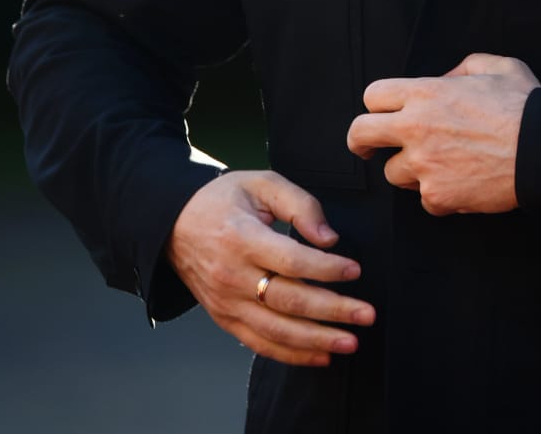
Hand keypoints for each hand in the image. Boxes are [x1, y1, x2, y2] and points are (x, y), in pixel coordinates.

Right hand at [165, 170, 375, 366]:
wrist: (174, 224)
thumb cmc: (222, 201)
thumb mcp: (261, 184)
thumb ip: (300, 205)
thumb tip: (328, 239)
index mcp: (241, 238)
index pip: (291, 261)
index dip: (326, 269)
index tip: (354, 270)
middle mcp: (232, 275)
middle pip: (289, 301)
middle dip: (333, 311)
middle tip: (366, 315)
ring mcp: (227, 302)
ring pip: (277, 330)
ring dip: (317, 341)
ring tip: (350, 342)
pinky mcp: (225, 319)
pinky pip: (260, 344)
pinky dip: (292, 355)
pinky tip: (320, 356)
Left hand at [346, 53, 540, 215]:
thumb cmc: (525, 106)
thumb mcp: (497, 67)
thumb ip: (462, 68)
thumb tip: (444, 81)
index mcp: (425, 92)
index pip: (372, 96)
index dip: (376, 105)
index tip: (380, 116)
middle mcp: (416, 127)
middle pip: (360, 134)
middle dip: (360, 142)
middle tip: (367, 149)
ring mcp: (423, 165)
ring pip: (392, 173)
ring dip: (410, 171)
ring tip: (442, 165)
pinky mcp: (437, 196)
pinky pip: (425, 200)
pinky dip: (440, 196)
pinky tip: (463, 183)